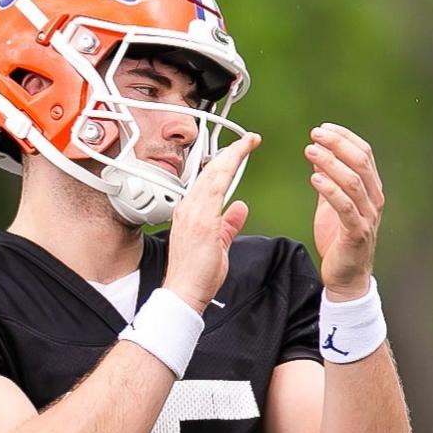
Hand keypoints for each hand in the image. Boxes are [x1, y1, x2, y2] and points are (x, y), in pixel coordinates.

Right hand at [165, 131, 261, 312]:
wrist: (183, 292)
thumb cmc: (196, 275)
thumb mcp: (218, 244)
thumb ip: (229, 224)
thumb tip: (239, 208)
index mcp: (189, 212)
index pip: (208, 180)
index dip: (223, 163)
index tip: (238, 152)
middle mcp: (188, 208)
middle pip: (210, 172)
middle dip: (230, 153)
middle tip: (248, 139)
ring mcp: (193, 213)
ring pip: (213, 174)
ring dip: (230, 156)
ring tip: (247, 143)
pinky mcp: (201, 220)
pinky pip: (215, 187)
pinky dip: (226, 170)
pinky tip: (236, 158)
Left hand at [305, 124, 384, 300]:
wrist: (345, 278)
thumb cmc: (339, 241)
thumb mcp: (331, 205)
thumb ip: (329, 181)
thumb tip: (319, 156)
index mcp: (370, 190)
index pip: (364, 154)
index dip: (344, 137)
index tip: (323, 128)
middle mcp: (374, 200)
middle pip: (361, 162)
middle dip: (337, 144)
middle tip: (315, 134)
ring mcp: (367, 216)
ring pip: (353, 181)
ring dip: (331, 163)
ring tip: (311, 152)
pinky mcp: (356, 233)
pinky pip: (345, 207)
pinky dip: (330, 190)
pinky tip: (314, 178)